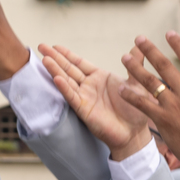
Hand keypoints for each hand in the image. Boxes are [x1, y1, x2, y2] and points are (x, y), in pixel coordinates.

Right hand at [40, 44, 149, 160]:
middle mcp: (89, 86)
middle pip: (69, 69)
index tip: (55, 45)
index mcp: (99, 77)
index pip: (80, 63)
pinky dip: (64, 88)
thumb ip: (134, 66)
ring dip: (55, 70)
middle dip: (55, 57)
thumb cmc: (136, 110)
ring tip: (45, 59)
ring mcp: (85, 97)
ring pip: (67, 80)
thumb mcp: (137, 85)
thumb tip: (138, 47)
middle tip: (41, 46)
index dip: (67, 54)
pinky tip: (56, 78)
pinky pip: (72, 96)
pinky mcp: (84, 109)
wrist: (135, 133)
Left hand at [118, 32, 179, 179]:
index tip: (169, 33)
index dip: (179, 44)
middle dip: (151, 50)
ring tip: (124, 57)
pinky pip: (143, 104)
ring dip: (136, 69)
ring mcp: (173, 106)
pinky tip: (121, 88)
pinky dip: (131, 96)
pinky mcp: (163, 119)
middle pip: (165, 66)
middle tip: (139, 38)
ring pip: (151, 82)